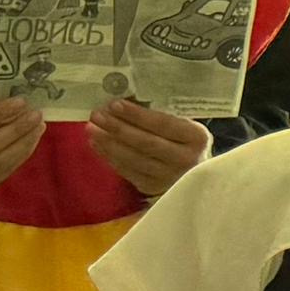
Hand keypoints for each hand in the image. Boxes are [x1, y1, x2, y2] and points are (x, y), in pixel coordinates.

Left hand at [86, 99, 210, 199]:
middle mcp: (185, 159)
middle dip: (118, 127)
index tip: (115, 104)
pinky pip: (127, 171)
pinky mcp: (152, 187)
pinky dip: (110, 157)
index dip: (137, 115)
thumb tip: (125, 102)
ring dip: (109, 143)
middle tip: (97, 115)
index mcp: (196, 138)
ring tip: (91, 129)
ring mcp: (168, 176)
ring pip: (133, 158)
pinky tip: (98, 145)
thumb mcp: (185, 127)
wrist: (198, 176)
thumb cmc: (187, 143)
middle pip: (146, 142)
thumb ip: (162, 117)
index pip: (163, 124)